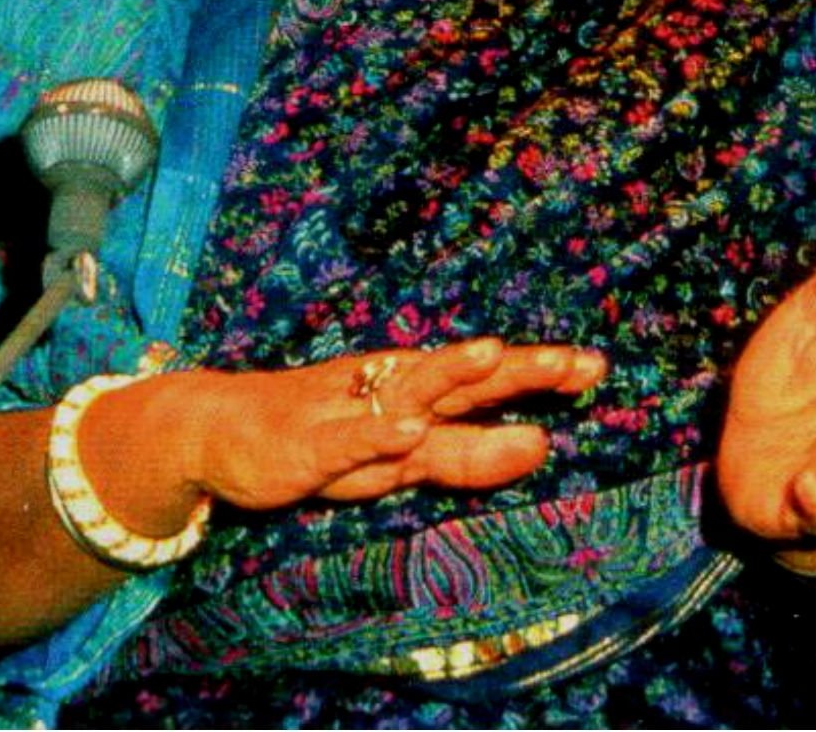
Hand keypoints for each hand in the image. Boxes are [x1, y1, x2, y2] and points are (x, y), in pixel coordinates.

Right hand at [188, 338, 605, 509]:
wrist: (220, 431)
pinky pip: (349, 441)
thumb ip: (467, 454)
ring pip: (408, 393)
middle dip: (516, 369)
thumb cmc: (322, 441)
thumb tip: (541, 444)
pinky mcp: (310, 444)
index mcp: (415, 393)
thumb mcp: (403, 460)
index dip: (538, 374)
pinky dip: (377, 435)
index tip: (594, 366)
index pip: (487, 384)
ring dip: (449, 373)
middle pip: (462, 379)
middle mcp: (390, 394)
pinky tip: (407, 429)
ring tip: (493, 356)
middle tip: (576, 360)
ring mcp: (350, 416)